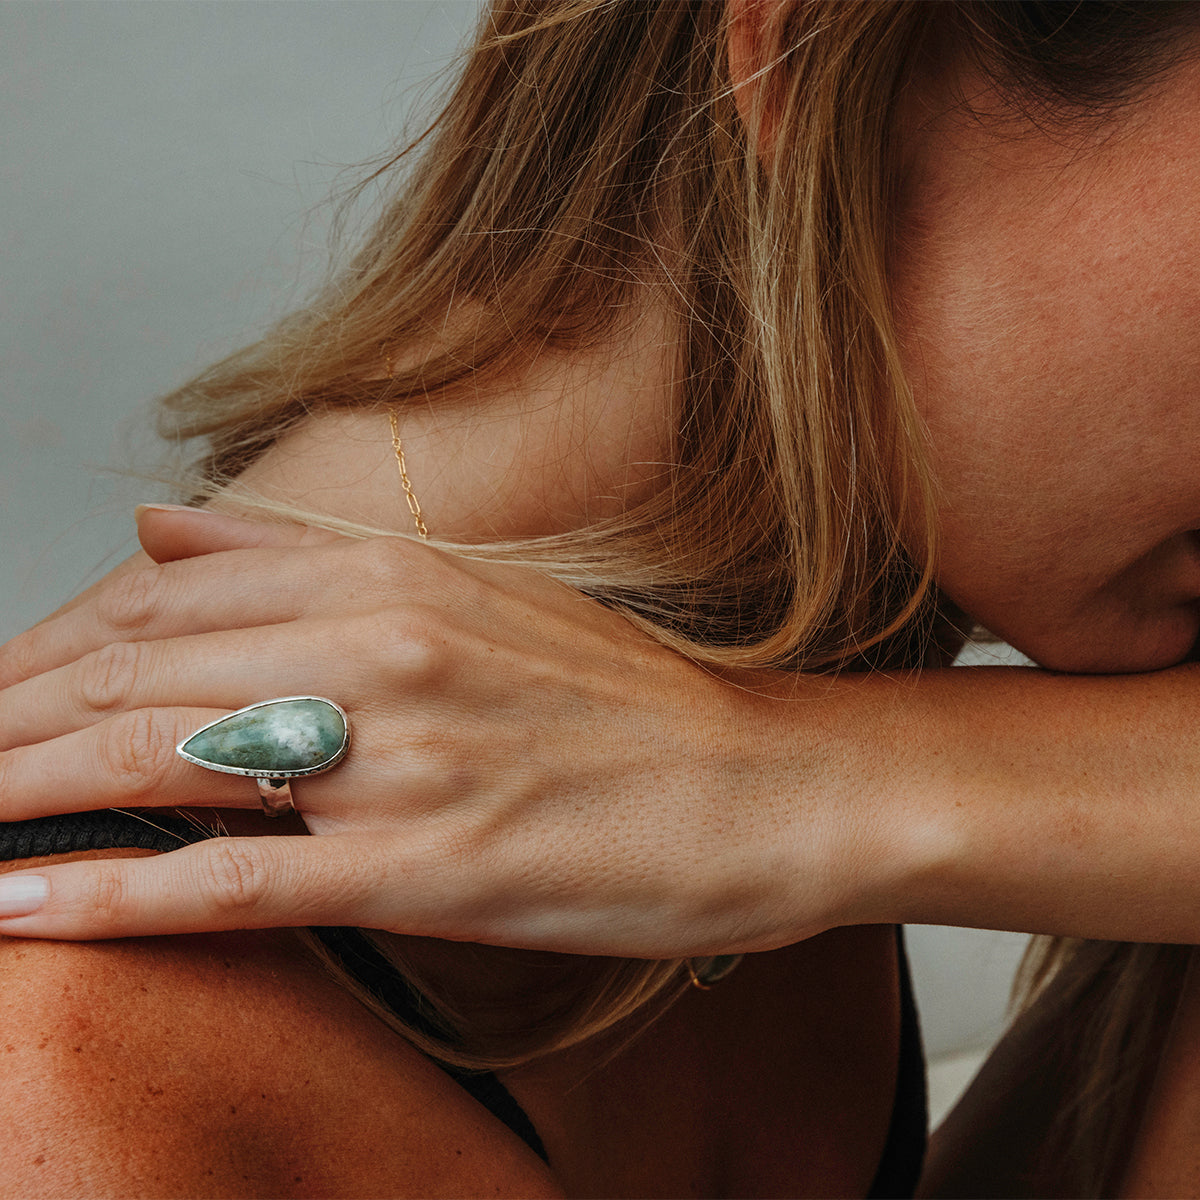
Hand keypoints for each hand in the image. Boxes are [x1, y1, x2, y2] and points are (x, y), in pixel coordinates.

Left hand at [0, 508, 885, 951]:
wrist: (756, 784)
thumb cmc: (625, 703)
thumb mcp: (473, 593)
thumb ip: (305, 557)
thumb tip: (158, 525)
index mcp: (392, 573)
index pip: (157, 596)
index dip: (42, 650)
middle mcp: (383, 644)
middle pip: (130, 674)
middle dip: (3, 720)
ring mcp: (401, 754)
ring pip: (151, 764)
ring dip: (16, 792)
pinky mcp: (427, 864)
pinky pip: (230, 880)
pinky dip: (107, 896)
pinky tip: (14, 906)